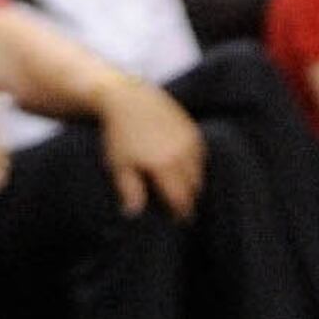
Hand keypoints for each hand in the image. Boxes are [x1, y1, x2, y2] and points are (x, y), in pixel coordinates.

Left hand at [95, 79, 205, 217]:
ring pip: (199, 171)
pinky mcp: (191, 127)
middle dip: (188, 198)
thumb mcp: (118, 165)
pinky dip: (195, 164)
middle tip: (179, 206)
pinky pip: (200, 154)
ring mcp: (189, 139)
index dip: (180, 213)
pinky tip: (183, 168)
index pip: (182, 199)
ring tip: (181, 189)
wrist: (124, 98)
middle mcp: (182, 153)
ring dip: (192, 182)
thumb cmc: (118, 135)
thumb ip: (129, 191)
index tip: (176, 220)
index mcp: (165, 165)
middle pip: (194, 187)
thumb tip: (133, 215)